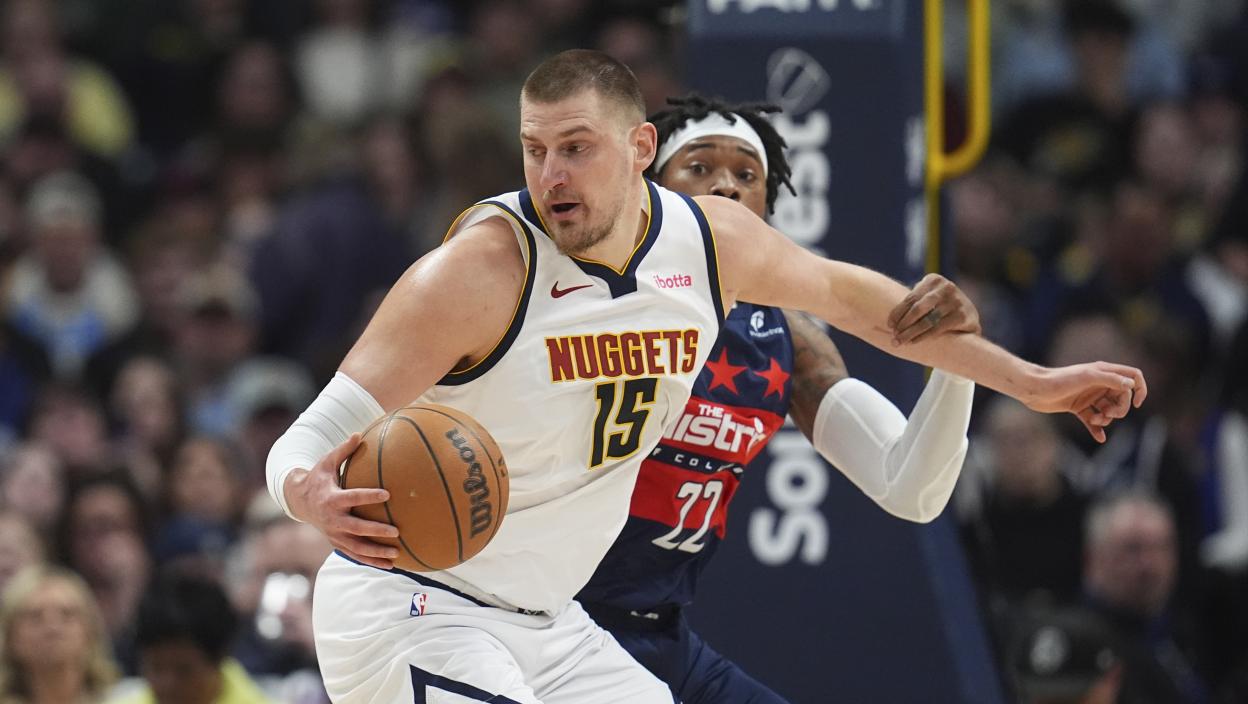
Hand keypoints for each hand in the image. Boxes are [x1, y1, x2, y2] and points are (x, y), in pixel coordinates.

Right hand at [284, 433, 399, 568]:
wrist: (299, 501)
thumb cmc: (318, 478)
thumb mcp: (327, 462)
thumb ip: (343, 450)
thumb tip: (359, 433)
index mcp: (332, 499)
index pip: (353, 497)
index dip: (369, 496)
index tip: (387, 493)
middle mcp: (333, 519)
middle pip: (357, 528)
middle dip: (376, 531)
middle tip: (396, 532)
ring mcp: (335, 534)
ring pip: (357, 547)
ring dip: (376, 553)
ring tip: (396, 555)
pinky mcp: (337, 543)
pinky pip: (356, 554)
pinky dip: (372, 561)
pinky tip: (390, 565)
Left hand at [888, 273, 982, 344]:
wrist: (969, 318)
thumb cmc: (939, 308)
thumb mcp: (927, 298)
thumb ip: (912, 301)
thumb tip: (884, 316)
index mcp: (934, 280)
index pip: (910, 298)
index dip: (897, 313)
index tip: (888, 326)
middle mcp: (947, 287)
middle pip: (917, 309)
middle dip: (903, 324)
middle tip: (893, 337)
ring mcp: (956, 301)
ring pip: (927, 320)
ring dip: (910, 333)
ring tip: (899, 342)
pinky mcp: (964, 316)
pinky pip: (938, 329)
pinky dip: (924, 337)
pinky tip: (914, 342)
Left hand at [1023, 362, 1147, 442]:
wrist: (1034, 389)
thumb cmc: (1059, 379)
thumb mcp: (1087, 377)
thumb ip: (1109, 379)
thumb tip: (1131, 384)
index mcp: (1104, 372)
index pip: (1133, 377)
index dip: (1140, 389)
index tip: (1137, 404)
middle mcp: (1099, 383)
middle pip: (1122, 399)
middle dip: (1119, 409)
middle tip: (1107, 414)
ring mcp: (1089, 397)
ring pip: (1109, 411)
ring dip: (1106, 418)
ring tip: (1093, 419)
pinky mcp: (1078, 408)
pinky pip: (1094, 421)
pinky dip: (1097, 429)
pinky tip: (1100, 437)